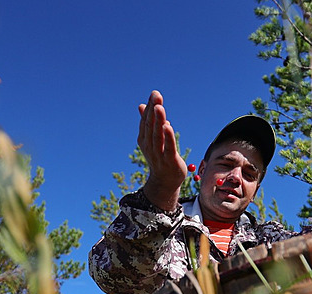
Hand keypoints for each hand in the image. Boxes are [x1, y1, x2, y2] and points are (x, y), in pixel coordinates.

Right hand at [137, 91, 186, 211]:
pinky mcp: (169, 160)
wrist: (165, 181)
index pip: (146, 121)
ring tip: (159, 107)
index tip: (154, 94)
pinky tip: (168, 126)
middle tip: (156, 95)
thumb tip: (142, 105)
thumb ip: (149, 122)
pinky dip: (167, 137)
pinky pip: (168, 147)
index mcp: (144, 140)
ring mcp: (158, 154)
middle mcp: (149, 146)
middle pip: (150, 126)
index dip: (150, 107)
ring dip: (158, 121)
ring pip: (157, 135)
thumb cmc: (160, 157)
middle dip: (153, 110)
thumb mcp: (153, 139)